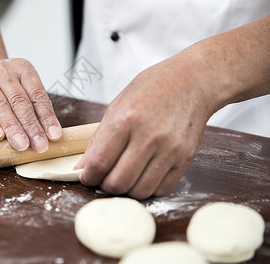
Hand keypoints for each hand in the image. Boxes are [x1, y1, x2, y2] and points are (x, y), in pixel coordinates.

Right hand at [0, 52, 61, 152]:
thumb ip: (33, 107)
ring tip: (22, 145)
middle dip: (32, 126)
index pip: (38, 96)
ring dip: (13, 128)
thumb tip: (48, 135)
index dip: (47, 118)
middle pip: (20, 102)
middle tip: (40, 145)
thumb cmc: (4, 84)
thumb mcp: (22, 86)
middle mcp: (4, 72)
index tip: (54, 136)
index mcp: (23, 69)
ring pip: (0, 107)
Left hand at [75, 51, 213, 198]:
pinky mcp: (185, 159)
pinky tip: (142, 175)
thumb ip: (98, 139)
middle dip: (104, 185)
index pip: (99, 163)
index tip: (87, 176)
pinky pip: (160, 189)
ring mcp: (169, 150)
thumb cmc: (151, 90)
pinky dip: (147, 188)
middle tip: (104, 178)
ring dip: (126, 190)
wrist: (191, 83)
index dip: (88, 176)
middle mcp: (148, 137)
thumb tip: (84, 167)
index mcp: (126, 120)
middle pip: (118, 183)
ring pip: (139, 191)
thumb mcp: (116, 106)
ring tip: (123, 176)